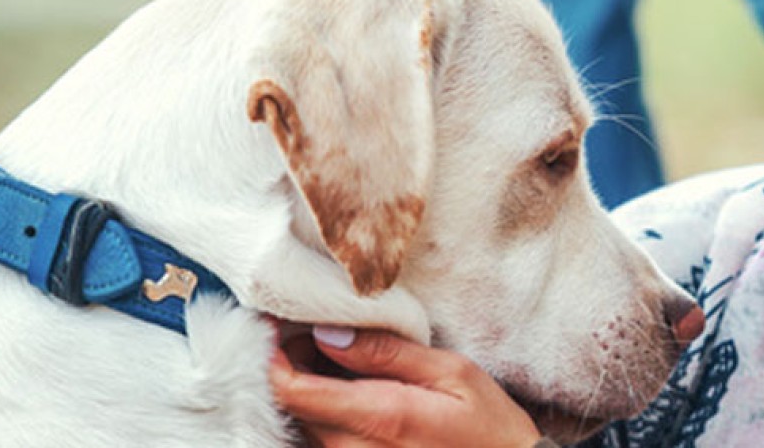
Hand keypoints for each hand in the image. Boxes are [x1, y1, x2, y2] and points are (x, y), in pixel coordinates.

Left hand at [268, 325, 542, 447]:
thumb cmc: (491, 428)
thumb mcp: (453, 373)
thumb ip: (387, 354)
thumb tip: (328, 335)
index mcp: (380, 417)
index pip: (293, 391)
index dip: (272, 356)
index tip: (277, 328)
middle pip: (293, 407)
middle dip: (295, 367)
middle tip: (319, 336)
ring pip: (307, 426)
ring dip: (311, 391)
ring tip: (341, 363)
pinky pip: (327, 444)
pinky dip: (327, 416)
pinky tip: (354, 398)